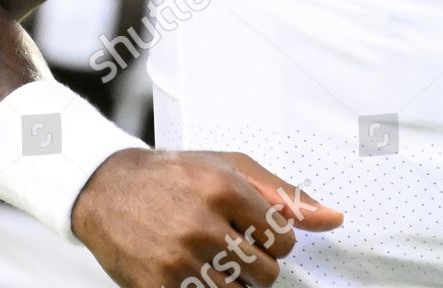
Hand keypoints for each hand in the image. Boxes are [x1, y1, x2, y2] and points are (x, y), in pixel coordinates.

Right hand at [71, 149, 342, 286]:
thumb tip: (333, 219)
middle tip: (236, 247)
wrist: (108, 190)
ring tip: (214, 257)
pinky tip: (196, 271)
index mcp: (225, 189)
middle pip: (265, 273)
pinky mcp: (156, 287)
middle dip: (259, 264)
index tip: (259, 233)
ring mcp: (177, 260)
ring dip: (233, 282)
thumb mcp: (232, 168)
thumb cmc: (176, 175)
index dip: (277, 240)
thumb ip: (284, 195)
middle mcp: (201, 225)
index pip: (284, 237)